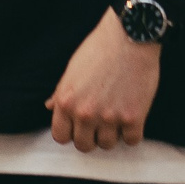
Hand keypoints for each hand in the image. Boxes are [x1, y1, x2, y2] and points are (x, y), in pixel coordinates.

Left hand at [45, 7, 160, 151]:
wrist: (129, 37)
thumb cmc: (99, 49)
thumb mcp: (72, 70)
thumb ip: (61, 93)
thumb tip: (50, 106)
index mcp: (66, 103)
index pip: (61, 136)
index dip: (70, 133)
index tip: (78, 127)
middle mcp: (85, 114)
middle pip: (84, 145)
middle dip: (90, 137)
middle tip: (99, 125)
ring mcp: (109, 118)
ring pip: (107, 145)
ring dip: (112, 135)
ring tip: (116, 119)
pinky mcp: (133, 117)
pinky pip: (131, 141)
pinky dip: (132, 133)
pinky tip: (131, 119)